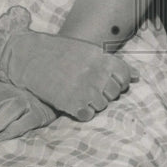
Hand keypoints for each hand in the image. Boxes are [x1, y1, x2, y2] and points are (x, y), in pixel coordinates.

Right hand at [0, 29, 137, 121]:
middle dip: (104, 92)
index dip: (118, 81)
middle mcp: (96, 73)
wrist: (28, 56)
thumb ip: (112, 64)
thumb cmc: (58, 52)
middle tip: (87, 86)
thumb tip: (139, 77)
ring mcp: (84, 89)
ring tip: (77, 91)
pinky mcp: (71, 103)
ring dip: (92, 102)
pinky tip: (72, 101)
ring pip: (102, 105)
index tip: (106, 81)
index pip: (125, 77)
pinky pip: (88, 115)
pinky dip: (81, 111)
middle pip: (114, 93)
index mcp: (101, 58)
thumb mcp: (87, 51)